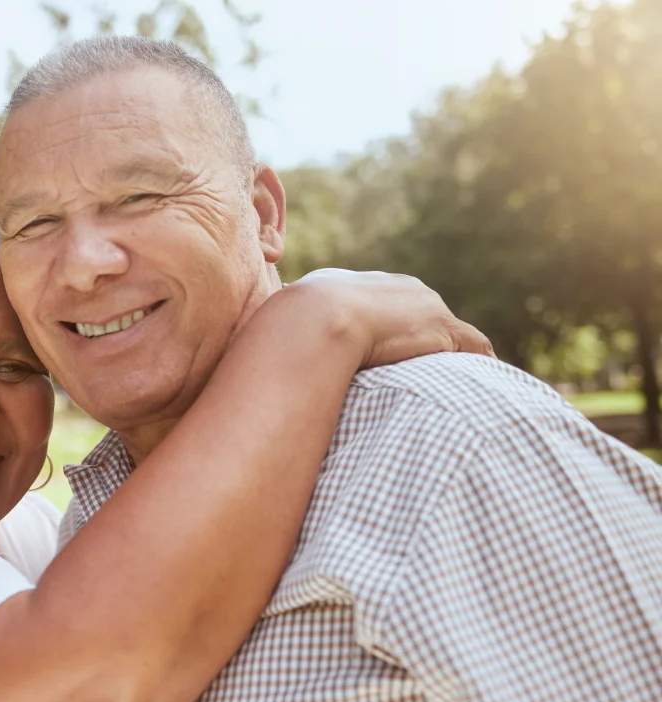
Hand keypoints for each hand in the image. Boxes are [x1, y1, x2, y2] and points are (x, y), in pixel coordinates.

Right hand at [277, 269, 493, 368]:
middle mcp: (397, 287)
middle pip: (421, 311)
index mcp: (360, 284)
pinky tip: (480, 383)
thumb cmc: (288, 327)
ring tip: (458, 382)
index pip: (384, 304)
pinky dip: (477, 362)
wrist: (316, 319)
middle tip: (424, 369)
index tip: (387, 350)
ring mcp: (423, 306)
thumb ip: (284, 333)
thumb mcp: (284, 325)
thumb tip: (256, 351)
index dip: (387, 328)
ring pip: (450, 330)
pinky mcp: (442, 329)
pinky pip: (472, 345)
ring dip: (452, 353)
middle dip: (423, 337)